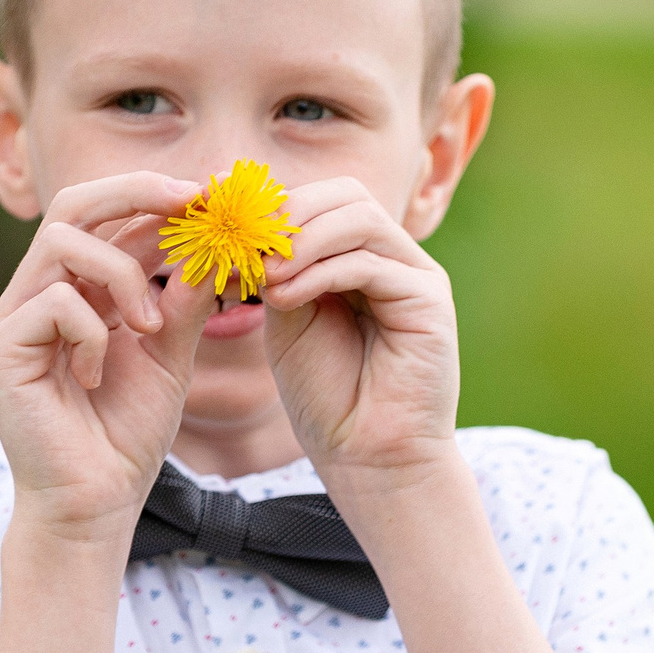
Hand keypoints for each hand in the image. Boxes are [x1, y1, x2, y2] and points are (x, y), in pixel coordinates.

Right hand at [0, 172, 217, 539]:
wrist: (95, 503)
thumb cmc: (126, 433)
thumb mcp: (169, 354)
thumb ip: (183, 298)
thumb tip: (213, 237)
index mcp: (76, 288)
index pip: (107, 216)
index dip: (157, 196)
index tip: (213, 192)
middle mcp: (38, 292)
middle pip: (73, 204)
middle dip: (136, 191)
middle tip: (193, 199)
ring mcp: (13, 317)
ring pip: (64, 242)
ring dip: (123, 275)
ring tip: (149, 328)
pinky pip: (54, 302)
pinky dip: (94, 332)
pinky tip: (98, 376)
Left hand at [258, 177, 463, 494]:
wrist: (369, 457)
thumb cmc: (328, 396)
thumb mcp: (289, 318)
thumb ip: (280, 268)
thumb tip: (248, 221)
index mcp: (361, 258)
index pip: (323, 200)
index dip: (274, 200)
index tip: (223, 210)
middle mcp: (394, 258)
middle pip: (347, 195)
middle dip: (290, 211)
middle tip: (247, 240)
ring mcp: (417, 275)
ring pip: (360, 219)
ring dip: (302, 240)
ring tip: (265, 274)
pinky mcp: (430, 300)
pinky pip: (371, 262)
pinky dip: (322, 272)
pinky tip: (285, 295)